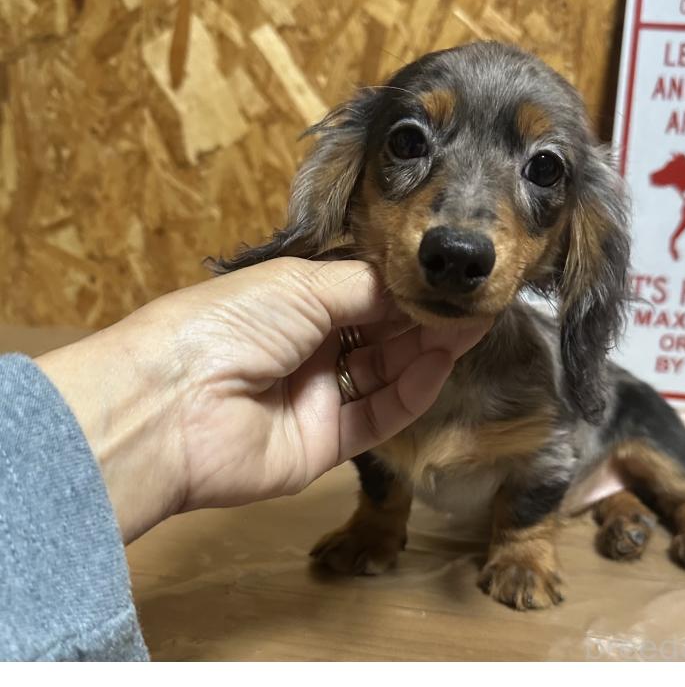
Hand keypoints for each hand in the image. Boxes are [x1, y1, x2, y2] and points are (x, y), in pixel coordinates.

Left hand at [37, 259, 488, 542]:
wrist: (173, 406)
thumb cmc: (231, 324)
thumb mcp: (300, 286)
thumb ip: (365, 287)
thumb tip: (413, 285)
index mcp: (293, 303)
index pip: (364, 293)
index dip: (406, 288)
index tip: (449, 278)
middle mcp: (308, 348)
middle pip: (379, 334)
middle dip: (423, 318)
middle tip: (472, 303)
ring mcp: (316, 398)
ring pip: (384, 374)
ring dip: (425, 351)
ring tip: (467, 327)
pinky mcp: (324, 444)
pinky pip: (376, 416)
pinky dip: (410, 392)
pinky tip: (439, 365)